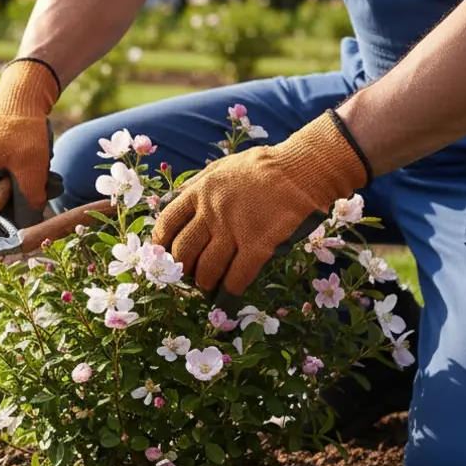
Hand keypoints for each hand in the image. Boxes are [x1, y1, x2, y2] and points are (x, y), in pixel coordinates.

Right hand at [0, 60, 63, 227]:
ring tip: (46, 175)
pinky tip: (38, 162)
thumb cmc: (23, 130)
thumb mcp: (31, 170)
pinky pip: (0, 170)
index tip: (16, 224)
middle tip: (42, 193)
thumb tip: (29, 225)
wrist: (22, 92)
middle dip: (15, 201)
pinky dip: (19, 171)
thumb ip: (29, 201)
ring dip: (21, 185)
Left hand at [151, 110, 370, 297]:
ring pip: (207, 268)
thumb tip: (172, 204)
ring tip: (208, 286)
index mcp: (200, 191)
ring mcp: (235, 229)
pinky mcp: (259, 244)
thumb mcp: (221, 167)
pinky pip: (238, 276)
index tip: (163, 255)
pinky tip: (228, 298)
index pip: (167, 222)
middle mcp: (212, 212)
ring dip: (205, 283)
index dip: (161, 244)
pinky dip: (230, 291)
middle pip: (184, 251)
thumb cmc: (263, 167)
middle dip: (182, 268)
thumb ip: (197, 185)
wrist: (304, 168)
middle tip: (189, 275)